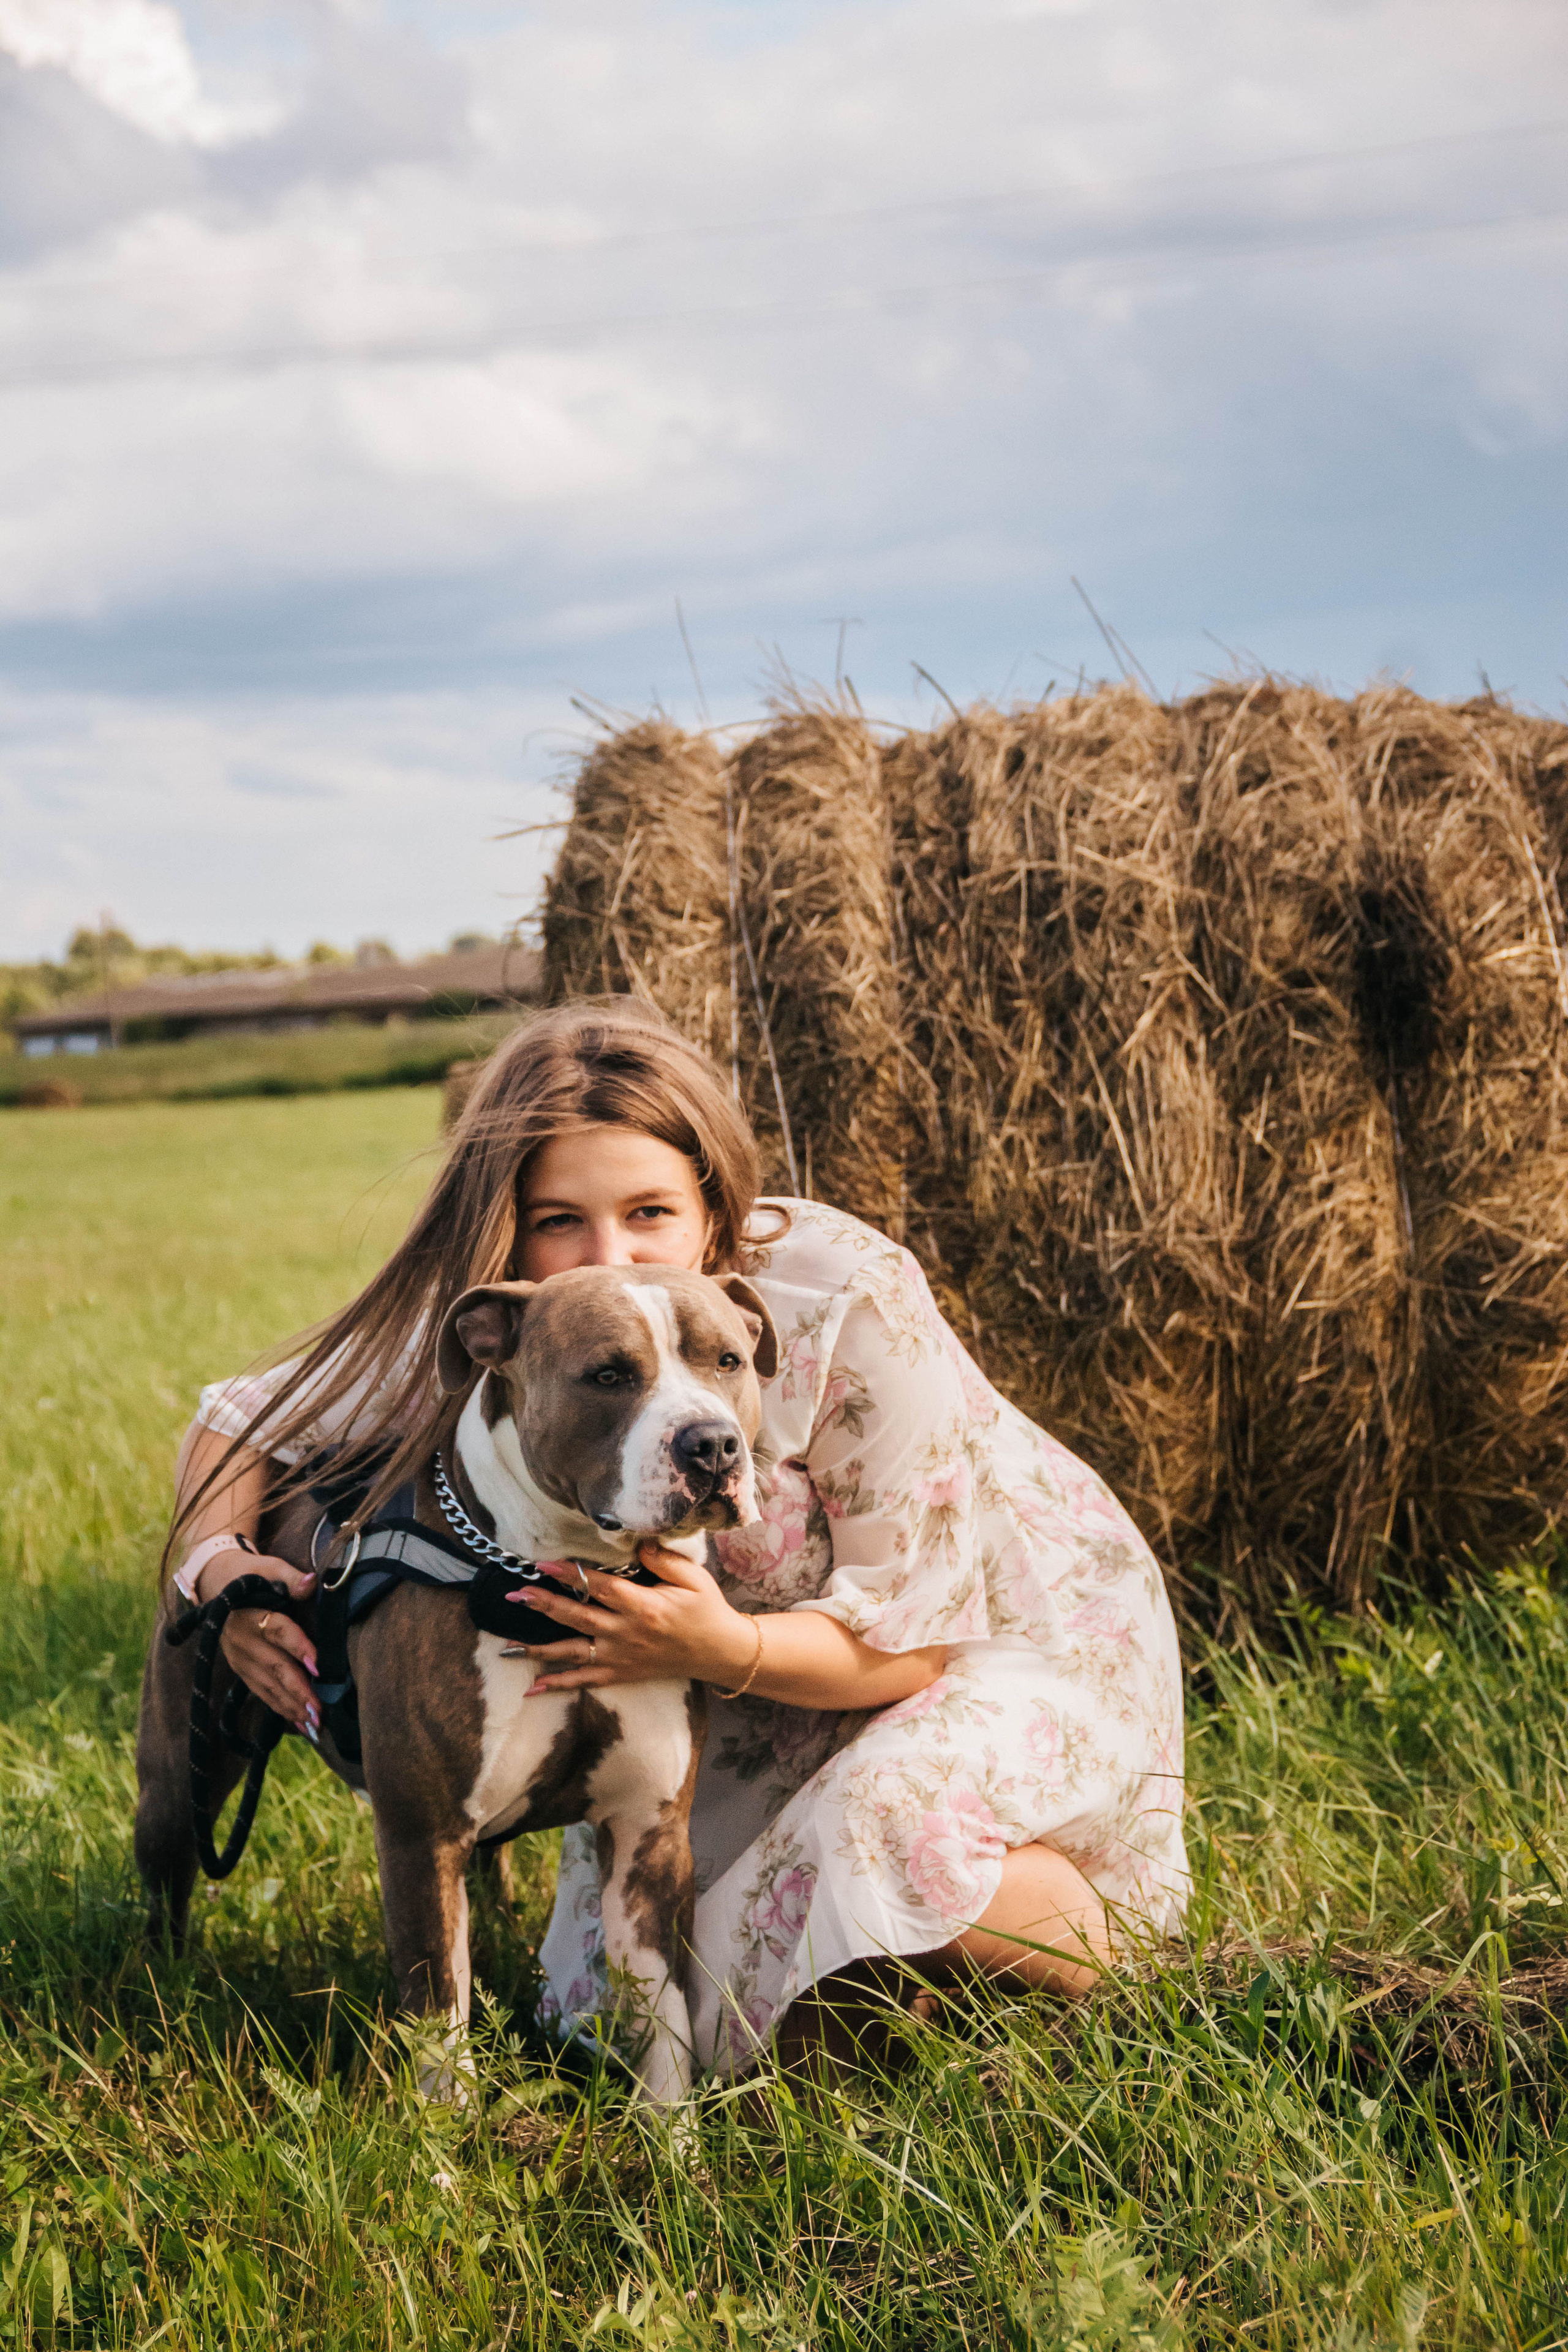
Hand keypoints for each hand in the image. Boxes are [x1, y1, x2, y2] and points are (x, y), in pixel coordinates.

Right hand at [203, 1549, 320, 1736]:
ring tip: (314, 1724)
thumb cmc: (249, 1573)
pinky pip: (261, 1692)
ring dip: (291, 1706)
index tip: (318, 1666)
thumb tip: (311, 1582)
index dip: (298, 1647)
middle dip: (298, 1690)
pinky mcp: (240, 1669)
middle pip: (274, 1666)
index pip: (277, 1630)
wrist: (215, 1582)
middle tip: (319, 1711)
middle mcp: (242, 1640)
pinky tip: (300, 1722)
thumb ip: (289, 1576)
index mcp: (250, 1613)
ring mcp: (239, 1658)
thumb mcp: (268, 1566)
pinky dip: (280, 1708)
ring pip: (267, 1685)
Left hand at [519, 1541, 758, 1696]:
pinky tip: (533, 1687)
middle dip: (544, 1605)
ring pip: (573, 1652)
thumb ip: (663, 1560)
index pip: (599, 1586)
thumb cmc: (706, 1609)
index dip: (570, 1574)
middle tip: (515, 1594)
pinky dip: (558, 1684)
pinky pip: (585, 1681)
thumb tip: (636, 1544)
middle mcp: (627, 1633)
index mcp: (643, 1606)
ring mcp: (621, 1657)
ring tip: (509, 1644)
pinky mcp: (621, 1674)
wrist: (720, 1651)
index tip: (543, 1563)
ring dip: (540, 1647)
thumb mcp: (693, 1578)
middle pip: (578, 1617)